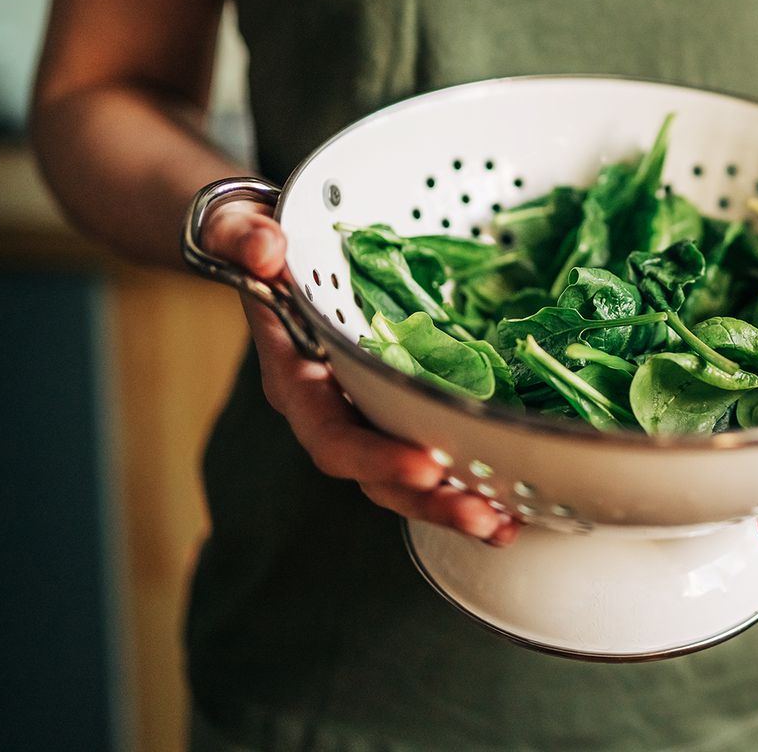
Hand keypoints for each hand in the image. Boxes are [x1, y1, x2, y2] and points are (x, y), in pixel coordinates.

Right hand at [204, 201, 519, 545]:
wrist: (268, 250)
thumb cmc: (257, 243)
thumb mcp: (241, 231)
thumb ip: (243, 238)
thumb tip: (264, 249)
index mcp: (296, 379)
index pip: (331, 434)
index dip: (375, 456)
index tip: (426, 465)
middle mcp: (332, 409)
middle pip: (376, 476)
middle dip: (428, 500)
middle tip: (483, 516)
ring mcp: (368, 411)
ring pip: (408, 476)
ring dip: (457, 504)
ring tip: (506, 526)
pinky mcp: (400, 403)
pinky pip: (434, 450)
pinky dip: (472, 477)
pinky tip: (515, 500)